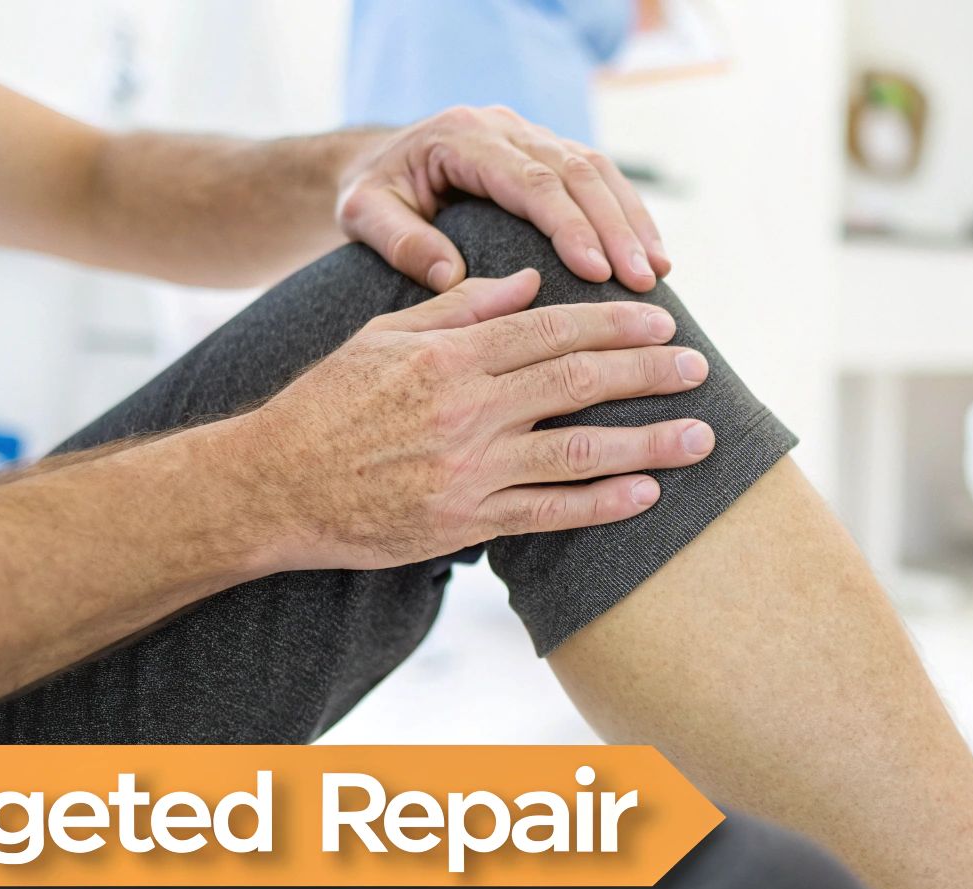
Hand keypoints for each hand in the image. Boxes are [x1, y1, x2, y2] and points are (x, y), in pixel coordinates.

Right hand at [226, 270, 712, 571]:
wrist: (271, 486)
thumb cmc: (326, 404)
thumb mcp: (384, 335)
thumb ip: (459, 308)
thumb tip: (528, 280)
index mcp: (450, 357)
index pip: (551, 331)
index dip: (614, 325)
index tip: (662, 323)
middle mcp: (467, 410)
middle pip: (578, 383)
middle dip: (649, 374)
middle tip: (701, 367)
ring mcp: (469, 471)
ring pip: (578, 453)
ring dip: (647, 443)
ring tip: (701, 436)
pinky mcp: (465, 523)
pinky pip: (548, 515)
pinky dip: (602, 505)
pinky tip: (647, 494)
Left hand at [335, 107, 670, 293]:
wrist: (375, 162)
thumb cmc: (372, 193)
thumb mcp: (362, 214)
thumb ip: (399, 241)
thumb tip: (452, 276)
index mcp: (462, 136)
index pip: (529, 180)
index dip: (569, 225)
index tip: (598, 272)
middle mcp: (504, 127)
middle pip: (575, 172)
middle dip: (615, 228)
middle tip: (642, 282)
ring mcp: (530, 135)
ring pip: (597, 169)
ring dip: (632, 221)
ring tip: (657, 273)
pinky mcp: (547, 152)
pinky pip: (598, 177)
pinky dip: (627, 214)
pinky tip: (649, 254)